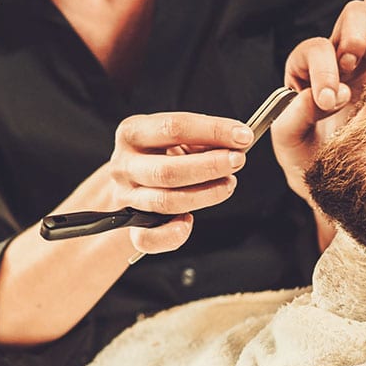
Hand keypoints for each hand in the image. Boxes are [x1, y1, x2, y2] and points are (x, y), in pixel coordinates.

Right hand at [106, 111, 254, 253]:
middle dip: (209, 166)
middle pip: (167, 170)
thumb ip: (202, 139)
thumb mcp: (176, 138)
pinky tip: (189, 222)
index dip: (212, 131)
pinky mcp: (129, 225)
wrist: (130, 181)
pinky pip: (148, 238)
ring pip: (165, 202)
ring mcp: (125, 197)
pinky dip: (173, 233)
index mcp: (132, 133)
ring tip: (227, 184)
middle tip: (237, 161)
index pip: (173, 128)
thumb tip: (236, 141)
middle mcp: (123, 165)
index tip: (242, 135)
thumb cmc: (160, 156)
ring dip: (205, 195)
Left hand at [274, 0, 365, 204]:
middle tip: (352, 65)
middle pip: (353, 16)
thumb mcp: (291, 146)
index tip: (329, 101)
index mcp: (311, 72)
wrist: (346, 187)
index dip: (322, 67)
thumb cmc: (312, 165)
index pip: (315, 49)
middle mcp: (343, 62)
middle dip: (354, 32)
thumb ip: (293, 120)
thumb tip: (319, 96)